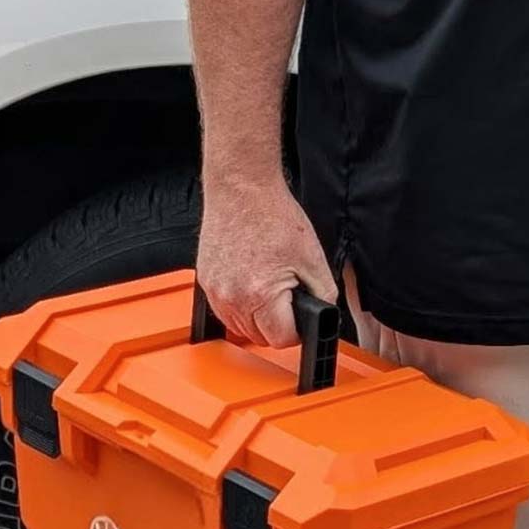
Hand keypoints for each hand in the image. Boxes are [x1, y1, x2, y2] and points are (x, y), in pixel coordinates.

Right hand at [194, 177, 337, 347]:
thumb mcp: (313, 257)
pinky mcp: (205, 282)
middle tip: (287, 296)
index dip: (297, 328)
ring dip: (256, 318)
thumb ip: (323, 293)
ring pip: (239, 328)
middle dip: (277, 323)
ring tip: (269, 288)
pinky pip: (224, 311)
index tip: (300, 314)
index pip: (281, 339)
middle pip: (259, 337)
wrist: (242, 189)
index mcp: (261, 293)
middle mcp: (232, 297)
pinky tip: (251, 283)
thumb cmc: (273, 215)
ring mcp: (215, 291)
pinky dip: (239, 305)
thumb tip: (323, 315)